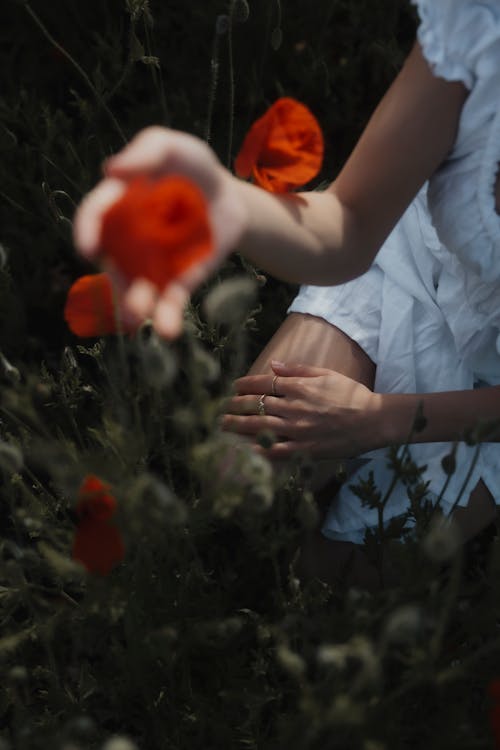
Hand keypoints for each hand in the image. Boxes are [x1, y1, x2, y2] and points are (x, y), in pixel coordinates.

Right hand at [73, 127, 247, 337]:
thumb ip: (146, 151)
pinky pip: (168, 301)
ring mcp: (151, 263)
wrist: (227, 196)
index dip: (87, 231)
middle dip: (114, 282)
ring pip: (136, 289)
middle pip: (113, 263)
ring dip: (134, 306)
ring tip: (139, 317)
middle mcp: (128, 239)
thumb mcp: (173, 147)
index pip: (96, 216)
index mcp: (119, 204)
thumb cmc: (193, 167)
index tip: (89, 247)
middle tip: (121, 293)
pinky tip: (167, 330)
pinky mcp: (177, 280)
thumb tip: (111, 171)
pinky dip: (166, 316)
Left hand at [222, 361, 383, 458]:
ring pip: (259, 427)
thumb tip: (272, 365)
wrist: (372, 421)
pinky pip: (274, 451)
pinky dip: (257, 450)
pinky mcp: (304, 449)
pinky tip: (243, 449)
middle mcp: (294, 408)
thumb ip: (297, 370)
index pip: (264, 384)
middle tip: (221, 408)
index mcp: (299, 387)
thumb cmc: (352, 395)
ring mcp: (297, 430)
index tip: (234, 386)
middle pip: (256, 405)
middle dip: (235, 405)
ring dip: (238, 426)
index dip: (245, 384)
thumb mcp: (326, 374)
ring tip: (223, 426)